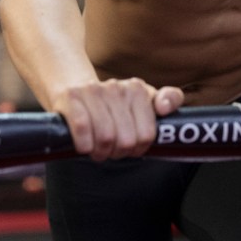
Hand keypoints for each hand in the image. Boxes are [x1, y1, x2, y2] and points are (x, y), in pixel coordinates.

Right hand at [53, 78, 184, 160]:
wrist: (76, 90)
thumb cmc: (115, 104)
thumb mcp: (145, 100)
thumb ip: (169, 100)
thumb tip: (164, 107)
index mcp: (138, 90)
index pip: (147, 135)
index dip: (138, 149)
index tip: (132, 147)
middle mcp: (117, 87)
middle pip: (126, 140)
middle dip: (118, 153)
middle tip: (112, 150)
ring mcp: (93, 90)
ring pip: (105, 137)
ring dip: (101, 152)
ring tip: (99, 149)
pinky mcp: (72, 97)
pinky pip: (82, 129)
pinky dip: (84, 145)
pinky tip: (85, 146)